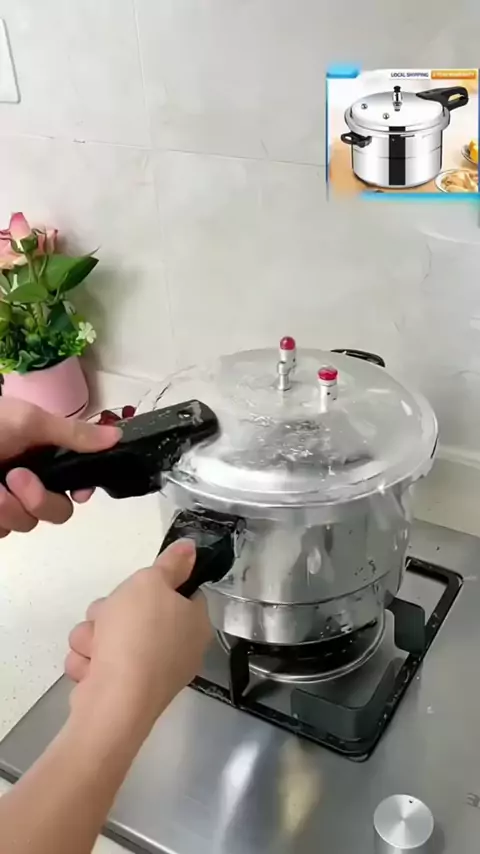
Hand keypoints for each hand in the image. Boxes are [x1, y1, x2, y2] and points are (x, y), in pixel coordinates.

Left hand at [0, 398, 120, 536]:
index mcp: (40, 455)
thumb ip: (73, 434)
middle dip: (39, 499)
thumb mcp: (28, 421)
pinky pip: (0, 532)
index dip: (80, 489)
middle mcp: (26, 480)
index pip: (76, 483)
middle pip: (56, 511)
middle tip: (16, 479)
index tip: (78, 490)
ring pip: (24, 524)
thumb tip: (118, 436)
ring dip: (7, 508)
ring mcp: (3, 503)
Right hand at [66, 540, 211, 721]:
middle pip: (138, 615)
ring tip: (94, 646)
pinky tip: (91, 669)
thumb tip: (191, 548)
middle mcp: (179, 650)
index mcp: (195, 623)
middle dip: (111, 613)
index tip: (136, 588)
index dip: (151, 587)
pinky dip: (90, 663)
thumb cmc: (137, 633)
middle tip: (108, 616)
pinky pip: (101, 664)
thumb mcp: (151, 582)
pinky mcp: (124, 693)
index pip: (178, 592)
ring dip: (94, 636)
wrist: (114, 701)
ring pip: (111, 637)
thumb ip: (170, 564)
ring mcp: (151, 674)